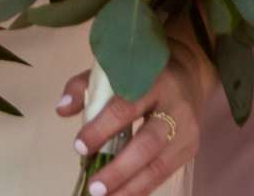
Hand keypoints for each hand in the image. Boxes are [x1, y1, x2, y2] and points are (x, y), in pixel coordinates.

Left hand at [58, 42, 208, 195]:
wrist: (187, 73)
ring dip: (131, 187)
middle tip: (94, 187)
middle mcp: (175, 106)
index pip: (126, 107)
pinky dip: (143, 188)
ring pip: (160, 164)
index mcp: (152, 80)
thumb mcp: (112, 69)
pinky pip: (166, 173)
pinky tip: (123, 195)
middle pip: (148, 143)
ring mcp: (187, 129)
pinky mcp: (191, 147)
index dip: (102, 129)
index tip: (80, 146)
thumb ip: (84, 87)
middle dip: (120, 169)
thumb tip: (62, 109)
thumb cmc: (140, 74)